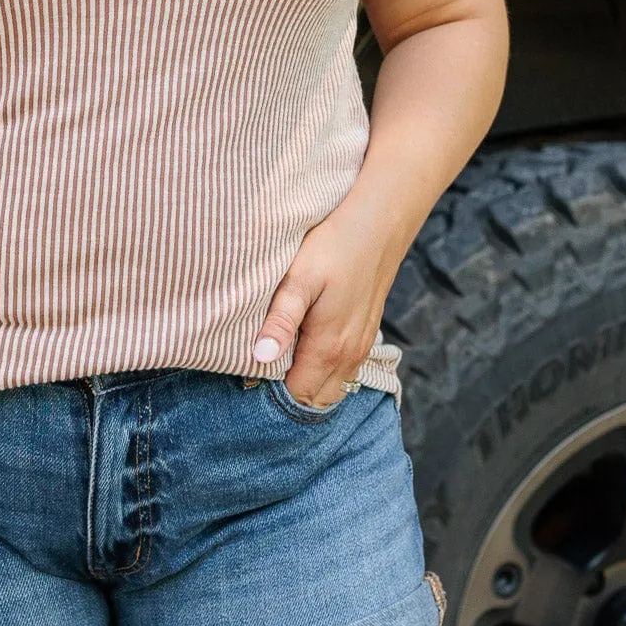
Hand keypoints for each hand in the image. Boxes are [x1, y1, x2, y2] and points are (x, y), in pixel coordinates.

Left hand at [251, 211, 394, 408]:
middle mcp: (349, 357)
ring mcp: (361, 348)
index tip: (246, 378)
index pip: (296, 397)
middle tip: (258, 374)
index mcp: (328, 348)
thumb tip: (260, 358)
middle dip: (287, 397)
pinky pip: (343, 373)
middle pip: (315, 401)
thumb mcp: (299, 279)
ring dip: (307, 386)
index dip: (270, 394)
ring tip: (278, 363)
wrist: (379, 224)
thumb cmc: (333, 247)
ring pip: (331, 389)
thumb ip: (281, 320)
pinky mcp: (366, 336)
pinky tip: (304, 350)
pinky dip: (323, 373)